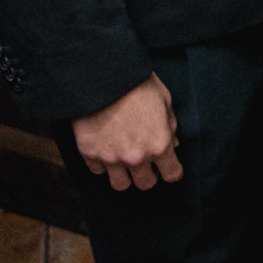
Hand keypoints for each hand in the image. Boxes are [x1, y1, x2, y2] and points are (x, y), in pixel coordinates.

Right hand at [72, 73, 181, 191]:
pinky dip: (102, 164)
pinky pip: (98, 171)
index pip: (172, 174)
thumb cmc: (135, 83)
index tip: (168, 168)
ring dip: (124, 175)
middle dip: (148, 175)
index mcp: (159, 144)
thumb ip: (169, 124)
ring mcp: (111, 159)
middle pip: (146, 184)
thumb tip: (173, 141)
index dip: (172, 171)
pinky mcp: (89, 154)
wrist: (100, 77)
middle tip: (145, 163)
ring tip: (123, 160)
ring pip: (121, 185)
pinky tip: (105, 149)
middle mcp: (136, 157)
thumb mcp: (163, 98)